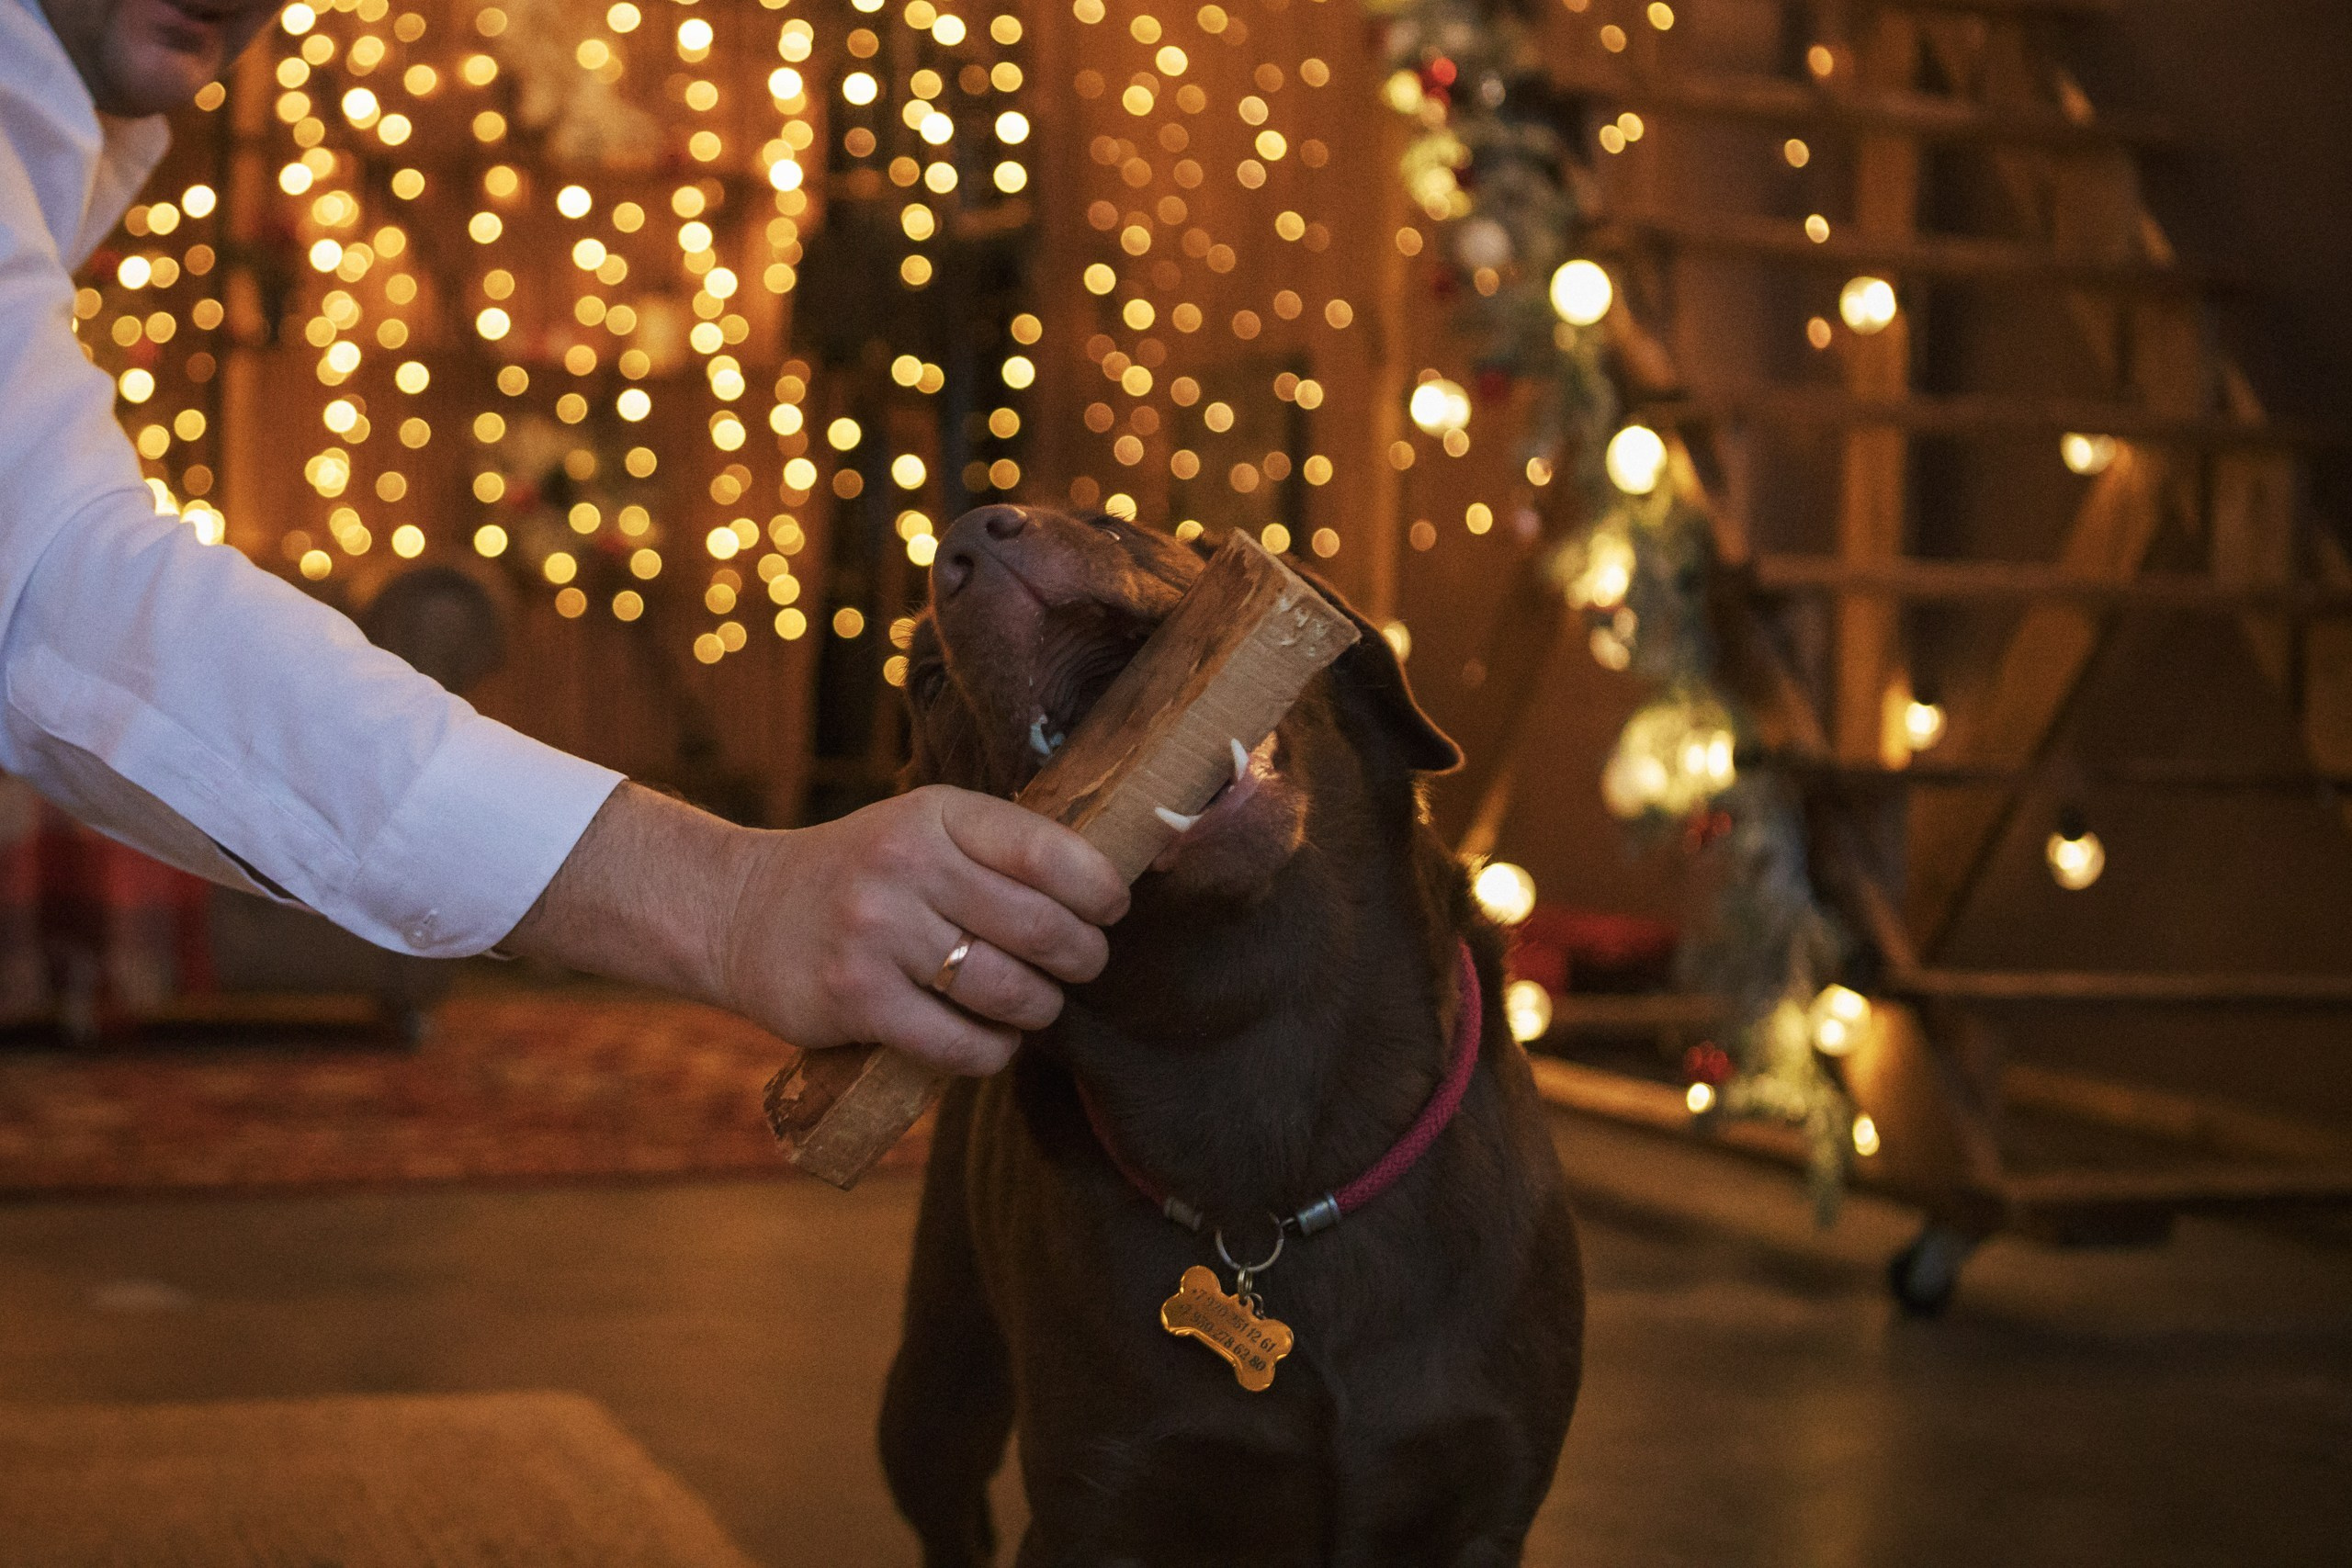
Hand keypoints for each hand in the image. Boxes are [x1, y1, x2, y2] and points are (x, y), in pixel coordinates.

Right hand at [723, 785, 1127, 1072]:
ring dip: (1039, 1009)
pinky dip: (991, 1051)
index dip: (1099, 888)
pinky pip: (960, 1044)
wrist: (741, 911)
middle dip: (1081, 957)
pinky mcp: (855, 1000)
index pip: (1047, 850)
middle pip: (1040, 928)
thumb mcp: (922, 828)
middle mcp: (906, 865)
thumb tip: (1112, 884)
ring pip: (1007, 991)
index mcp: (935, 814)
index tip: (1111, 909)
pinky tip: (990, 1040)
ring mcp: (877, 933)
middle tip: (1081, 965)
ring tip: (1034, 1004)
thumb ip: (1001, 849)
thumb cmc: (861, 873)